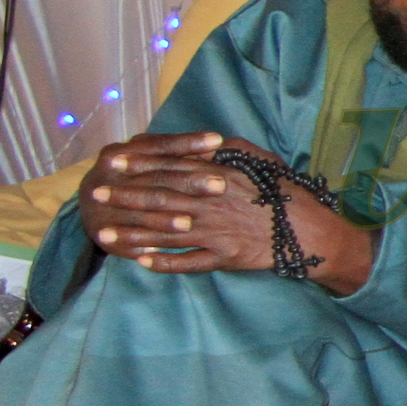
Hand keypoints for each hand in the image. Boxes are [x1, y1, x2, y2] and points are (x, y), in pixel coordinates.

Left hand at [80, 133, 373, 293]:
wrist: (312, 231)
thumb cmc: (286, 191)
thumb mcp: (260, 159)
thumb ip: (226, 151)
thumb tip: (200, 143)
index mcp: (219, 177)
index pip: (170, 168)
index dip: (139, 166)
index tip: (111, 164)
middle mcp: (211, 204)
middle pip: (159, 198)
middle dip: (124, 196)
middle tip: (94, 194)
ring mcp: (215, 233)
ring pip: (165, 232)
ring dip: (132, 232)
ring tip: (105, 233)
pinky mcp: (224, 258)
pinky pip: (188, 262)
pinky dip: (164, 263)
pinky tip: (141, 262)